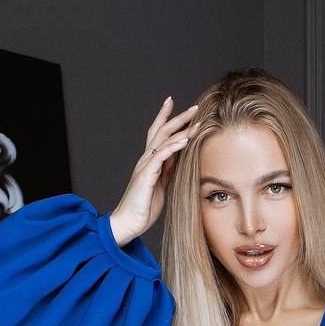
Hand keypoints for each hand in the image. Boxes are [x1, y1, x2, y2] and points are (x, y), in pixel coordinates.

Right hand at [109, 96, 200, 244]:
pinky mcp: (146, 175)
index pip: (157, 134)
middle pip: (161, 131)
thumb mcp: (161, 185)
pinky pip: (161, 156)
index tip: (174, 103)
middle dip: (178, 118)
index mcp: (150, 161)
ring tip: (195, 120)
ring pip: (163, 140)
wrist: (129, 222)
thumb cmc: (143, 207)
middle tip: (194, 108)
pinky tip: (185, 140)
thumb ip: (168, 169)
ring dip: (181, 129)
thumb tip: (178, 157)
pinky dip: (173, 146)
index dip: (165, 117)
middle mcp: (146, 159)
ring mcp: (145, 166)